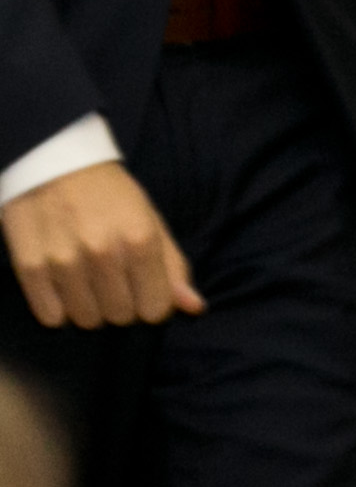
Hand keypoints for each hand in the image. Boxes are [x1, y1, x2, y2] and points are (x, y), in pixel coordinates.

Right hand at [2, 161, 201, 327]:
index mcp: (140, 240)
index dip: (151, 303)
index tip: (143, 288)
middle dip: (121, 303)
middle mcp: (102, 253)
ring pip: (87, 320)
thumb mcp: (152, 222)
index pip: (155, 310)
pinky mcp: (30, 268)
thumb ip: (173, 267)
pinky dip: (59, 308)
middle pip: (121, 317)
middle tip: (113, 277)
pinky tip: (63, 284)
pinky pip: (51, 317)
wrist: (55, 167)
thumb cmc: (112, 197)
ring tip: (87, 278)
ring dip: (90, 306)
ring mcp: (63, 262)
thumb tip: (194, 308)